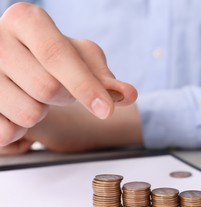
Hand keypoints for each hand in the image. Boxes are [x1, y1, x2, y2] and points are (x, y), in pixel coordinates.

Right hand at [0, 3, 136, 146]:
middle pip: (46, 88)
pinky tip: (18, 111)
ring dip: (44, 113)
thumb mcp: (81, 58)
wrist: (15, 59)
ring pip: (28, 113)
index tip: (107, 110)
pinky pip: (6, 132)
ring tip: (35, 96)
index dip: (85, 85)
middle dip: (65, 97)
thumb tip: (129, 95)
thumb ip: (104, 77)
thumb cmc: (52, 57)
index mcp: (25, 20)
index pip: (57, 55)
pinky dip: (22, 131)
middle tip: (60, 89)